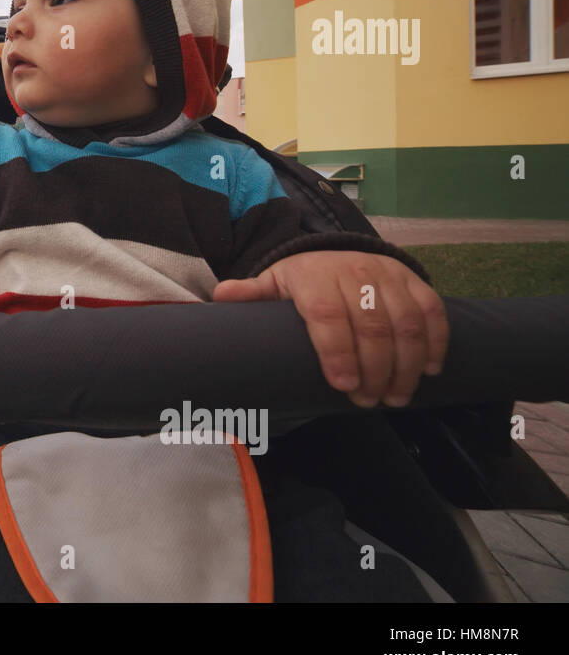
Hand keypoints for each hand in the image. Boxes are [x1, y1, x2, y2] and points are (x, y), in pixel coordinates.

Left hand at [211, 250, 447, 407]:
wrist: (337, 252)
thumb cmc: (302, 281)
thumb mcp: (273, 283)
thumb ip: (250, 294)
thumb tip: (218, 298)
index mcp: (314, 276)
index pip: (328, 315)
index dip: (337, 352)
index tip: (342, 386)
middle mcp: (354, 272)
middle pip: (371, 325)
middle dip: (374, 369)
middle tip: (369, 401)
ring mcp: (388, 275)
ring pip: (406, 322)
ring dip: (407, 364)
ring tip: (396, 397)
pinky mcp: (414, 280)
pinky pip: (432, 311)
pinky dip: (436, 342)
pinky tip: (430, 371)